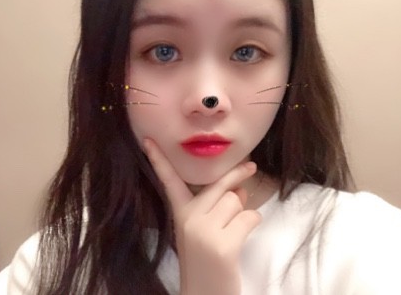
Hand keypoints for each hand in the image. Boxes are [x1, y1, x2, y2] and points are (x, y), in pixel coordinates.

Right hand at [143, 138, 262, 294]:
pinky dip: (252, 224)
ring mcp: (204, 232)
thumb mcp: (205, 230)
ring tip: (233, 231)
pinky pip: (250, 217)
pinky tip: (241, 240)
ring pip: (236, 201)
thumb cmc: (207, 261)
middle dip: (237, 175)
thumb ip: (218, 206)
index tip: (148, 140)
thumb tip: (240, 189)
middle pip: (219, 186)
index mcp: (180, 214)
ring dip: (242, 213)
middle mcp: (188, 219)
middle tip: (251, 165)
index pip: (168, 181)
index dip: (158, 160)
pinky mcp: (223, 245)